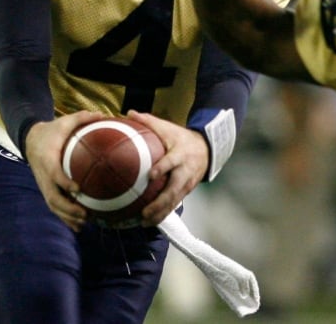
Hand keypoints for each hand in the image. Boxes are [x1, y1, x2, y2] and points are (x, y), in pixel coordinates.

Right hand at [24, 110, 106, 231]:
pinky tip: (79, 226)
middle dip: (67, 208)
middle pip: (52, 196)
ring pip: (52, 205)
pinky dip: (65, 217)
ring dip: (67, 217)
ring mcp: (43, 184)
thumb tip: (105, 114)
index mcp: (48, 158)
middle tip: (85, 214)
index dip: (64, 182)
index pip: (54, 173)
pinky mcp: (46, 189)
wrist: (31, 138)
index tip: (78, 189)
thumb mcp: (66, 120)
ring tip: (84, 224)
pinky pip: (54, 206)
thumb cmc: (53, 130)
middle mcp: (43, 175)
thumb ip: (83, 117)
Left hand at [126, 110, 209, 225]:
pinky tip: (147, 222)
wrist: (206, 149)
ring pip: (174, 201)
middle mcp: (185, 171)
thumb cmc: (181, 138)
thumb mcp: (168, 128)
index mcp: (180, 154)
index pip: (172, 162)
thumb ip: (149, 121)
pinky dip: (162, 215)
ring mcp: (187, 184)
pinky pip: (174, 205)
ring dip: (160, 213)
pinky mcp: (186, 192)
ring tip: (143, 222)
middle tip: (145, 211)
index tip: (150, 175)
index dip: (163, 168)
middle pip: (174, 189)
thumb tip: (128, 112)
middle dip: (160, 203)